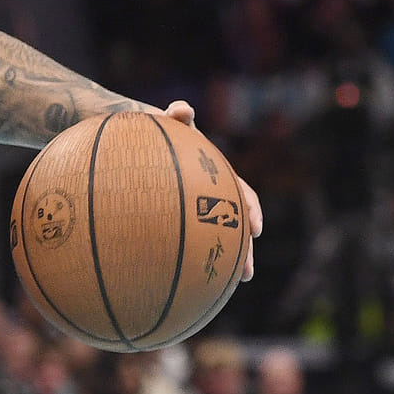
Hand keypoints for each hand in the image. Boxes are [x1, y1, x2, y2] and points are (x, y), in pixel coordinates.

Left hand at [158, 100, 261, 281]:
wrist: (138, 144)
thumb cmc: (155, 133)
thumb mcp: (166, 124)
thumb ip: (176, 117)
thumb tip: (181, 107)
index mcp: (218, 177)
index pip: (242, 194)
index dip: (251, 211)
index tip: (255, 227)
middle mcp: (214, 197)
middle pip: (236, 227)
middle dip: (243, 250)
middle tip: (246, 272)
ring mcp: (198, 211)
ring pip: (217, 240)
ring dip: (226, 262)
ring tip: (229, 286)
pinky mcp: (180, 222)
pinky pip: (186, 243)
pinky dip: (189, 261)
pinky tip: (182, 282)